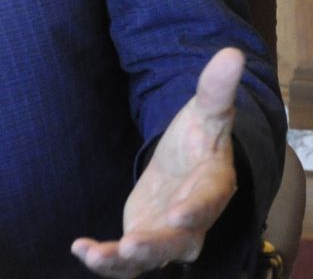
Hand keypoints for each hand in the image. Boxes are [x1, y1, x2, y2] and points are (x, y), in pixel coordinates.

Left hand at [71, 47, 243, 277]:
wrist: (188, 164)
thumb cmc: (199, 138)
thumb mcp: (206, 111)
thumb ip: (215, 89)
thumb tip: (231, 53)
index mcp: (212, 185)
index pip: (208, 201)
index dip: (195, 209)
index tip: (178, 214)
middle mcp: (193, 218)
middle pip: (179, 240)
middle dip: (156, 245)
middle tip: (133, 246)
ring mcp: (168, 234)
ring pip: (151, 257)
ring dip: (123, 261)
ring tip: (95, 257)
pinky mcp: (145, 240)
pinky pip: (128, 261)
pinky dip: (107, 262)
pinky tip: (80, 249)